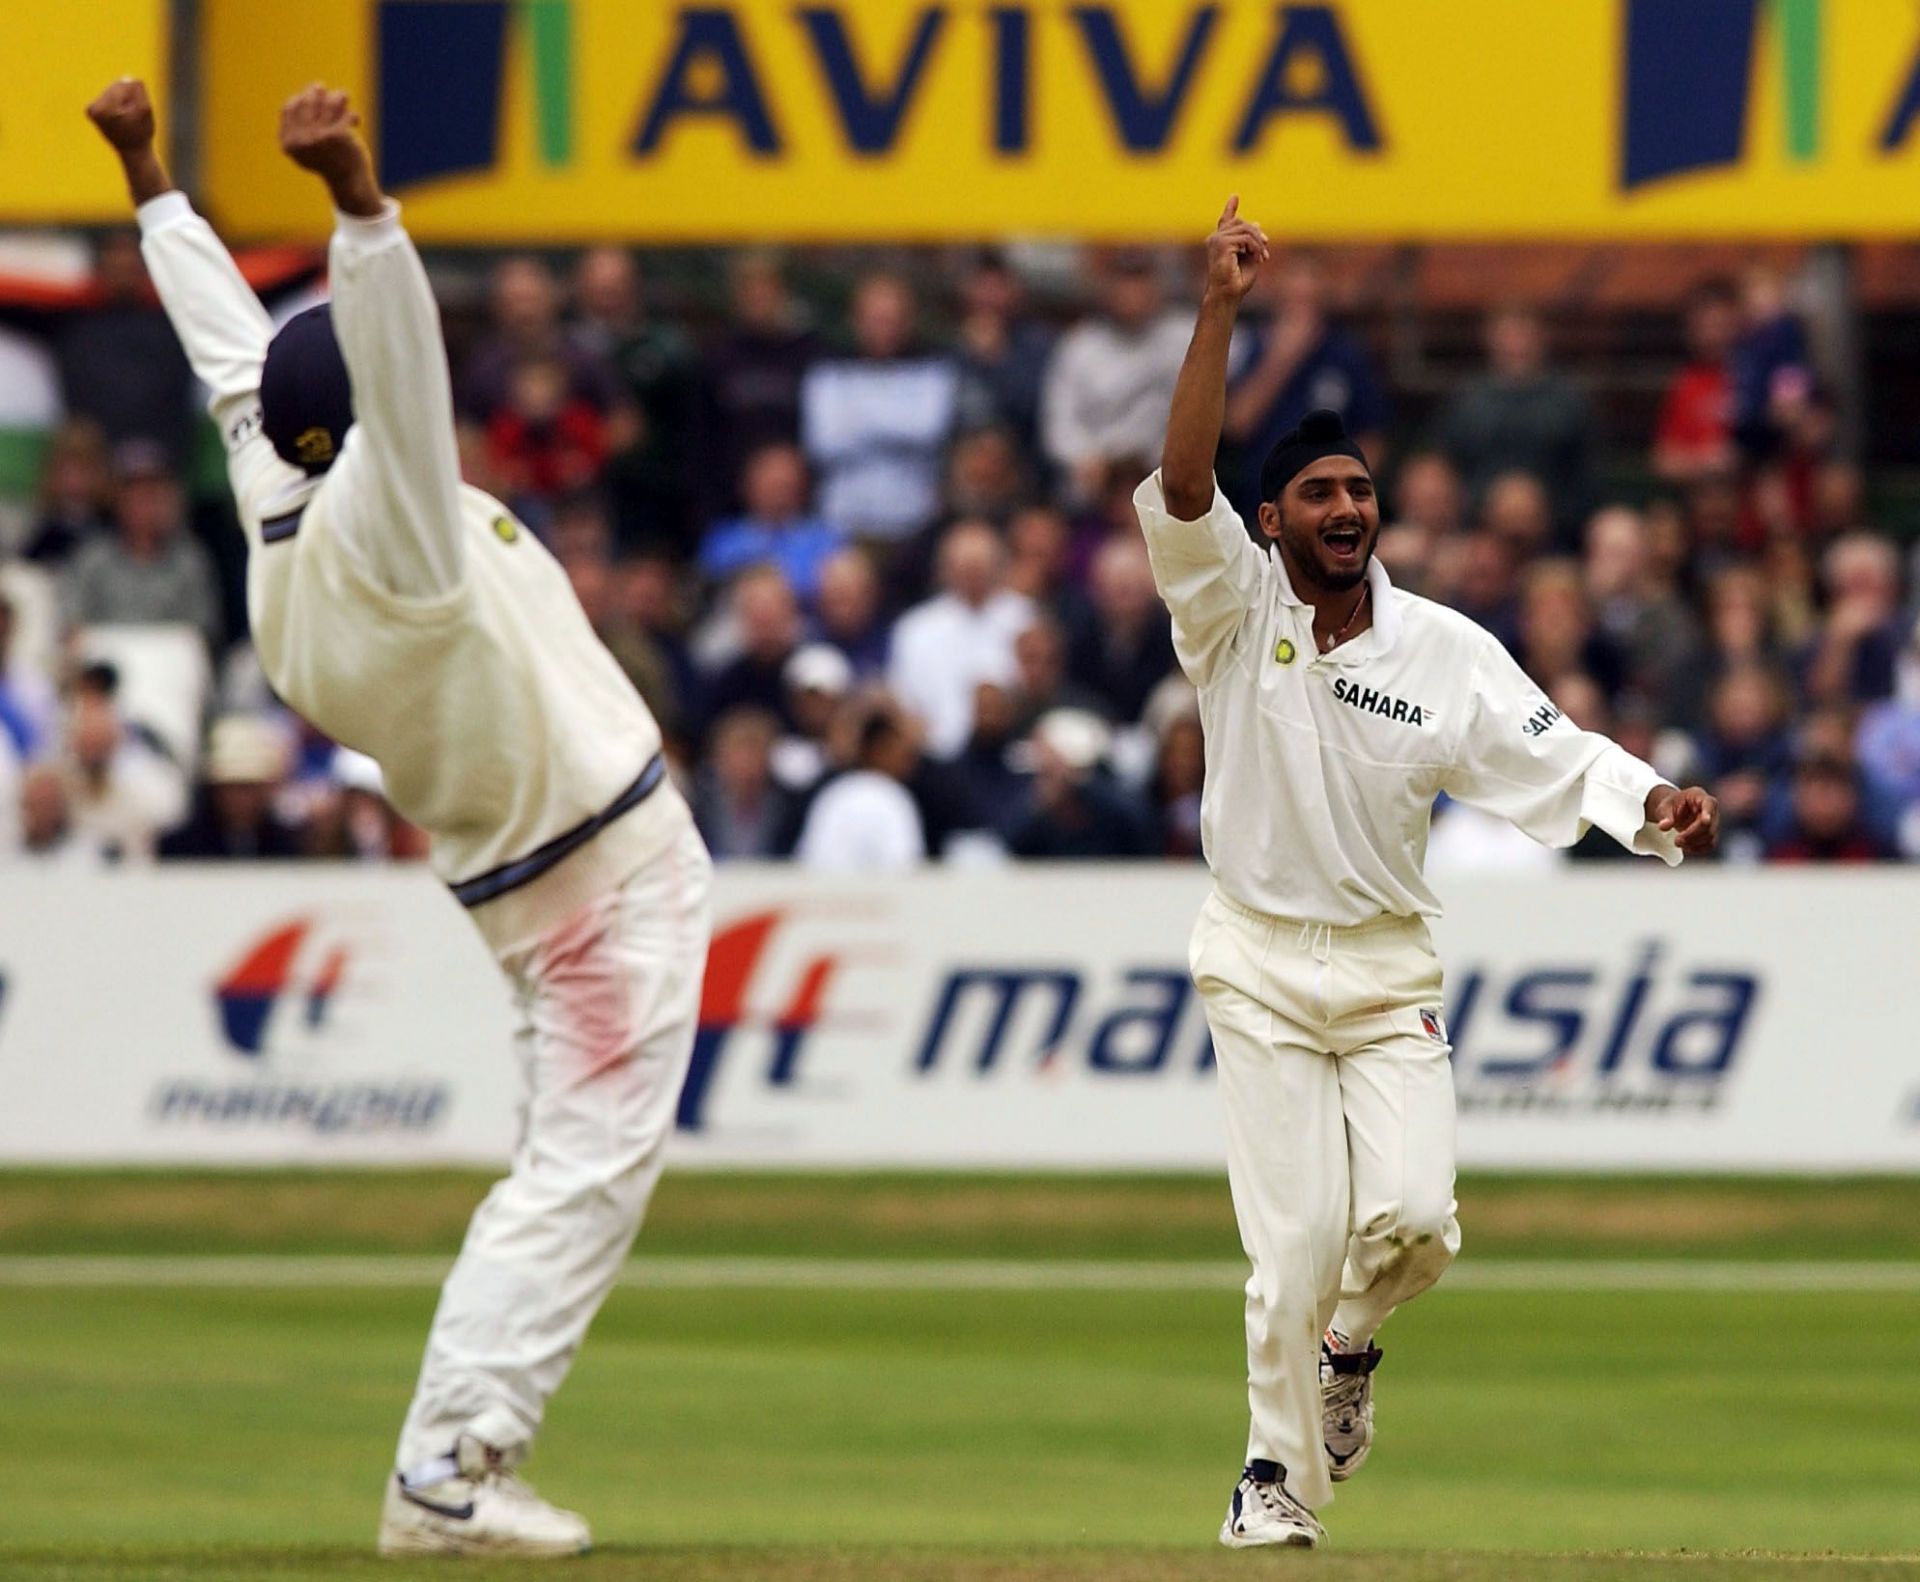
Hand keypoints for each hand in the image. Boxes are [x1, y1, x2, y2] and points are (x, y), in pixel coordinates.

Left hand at [87, 77, 155, 151]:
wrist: (132, 151)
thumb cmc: (141, 132)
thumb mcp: (145, 111)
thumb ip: (139, 92)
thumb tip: (128, 78)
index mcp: (106, 109)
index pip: (123, 86)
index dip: (134, 97)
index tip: (135, 113)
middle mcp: (94, 108)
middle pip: (115, 87)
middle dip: (127, 98)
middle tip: (131, 117)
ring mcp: (90, 110)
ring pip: (111, 91)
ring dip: (122, 102)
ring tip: (126, 119)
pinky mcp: (90, 111)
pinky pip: (106, 97)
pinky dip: (116, 104)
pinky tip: (119, 118)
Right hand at [279, 84, 383, 215]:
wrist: (347, 183)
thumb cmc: (328, 163)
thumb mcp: (307, 147)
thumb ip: (298, 128)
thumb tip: (300, 97)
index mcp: (288, 142)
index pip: (288, 109)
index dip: (298, 99)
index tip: (306, 94)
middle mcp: (300, 139)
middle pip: (306, 103)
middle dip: (314, 92)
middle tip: (320, 87)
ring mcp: (317, 136)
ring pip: (326, 105)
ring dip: (336, 98)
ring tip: (343, 96)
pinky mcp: (336, 135)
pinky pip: (343, 114)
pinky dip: (351, 115)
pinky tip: (356, 119)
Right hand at [1203, 195, 1268, 306]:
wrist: (1228, 294)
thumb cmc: (1237, 282)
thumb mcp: (1249, 256)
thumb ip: (1251, 241)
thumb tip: (1257, 223)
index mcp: (1220, 242)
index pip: (1226, 221)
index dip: (1230, 208)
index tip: (1235, 196)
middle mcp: (1215, 239)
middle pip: (1241, 223)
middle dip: (1256, 234)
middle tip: (1265, 252)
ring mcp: (1217, 240)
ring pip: (1246, 229)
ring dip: (1258, 244)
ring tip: (1263, 257)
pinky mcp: (1221, 244)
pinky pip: (1246, 238)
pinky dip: (1256, 248)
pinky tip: (1258, 258)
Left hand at [1647, 784, 1719, 855]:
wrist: (1674, 811)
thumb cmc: (1671, 805)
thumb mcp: (1663, 807)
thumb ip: (1664, 815)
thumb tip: (1663, 826)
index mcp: (1699, 796)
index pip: (1709, 803)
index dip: (1708, 812)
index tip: (1705, 821)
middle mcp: (1711, 809)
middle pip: (1709, 824)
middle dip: (1692, 834)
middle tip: (1676, 841)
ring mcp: (1713, 822)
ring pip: (1710, 836)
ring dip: (1694, 843)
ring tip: (1678, 843)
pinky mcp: (1711, 834)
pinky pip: (1709, 844)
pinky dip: (1698, 848)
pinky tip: (1686, 847)